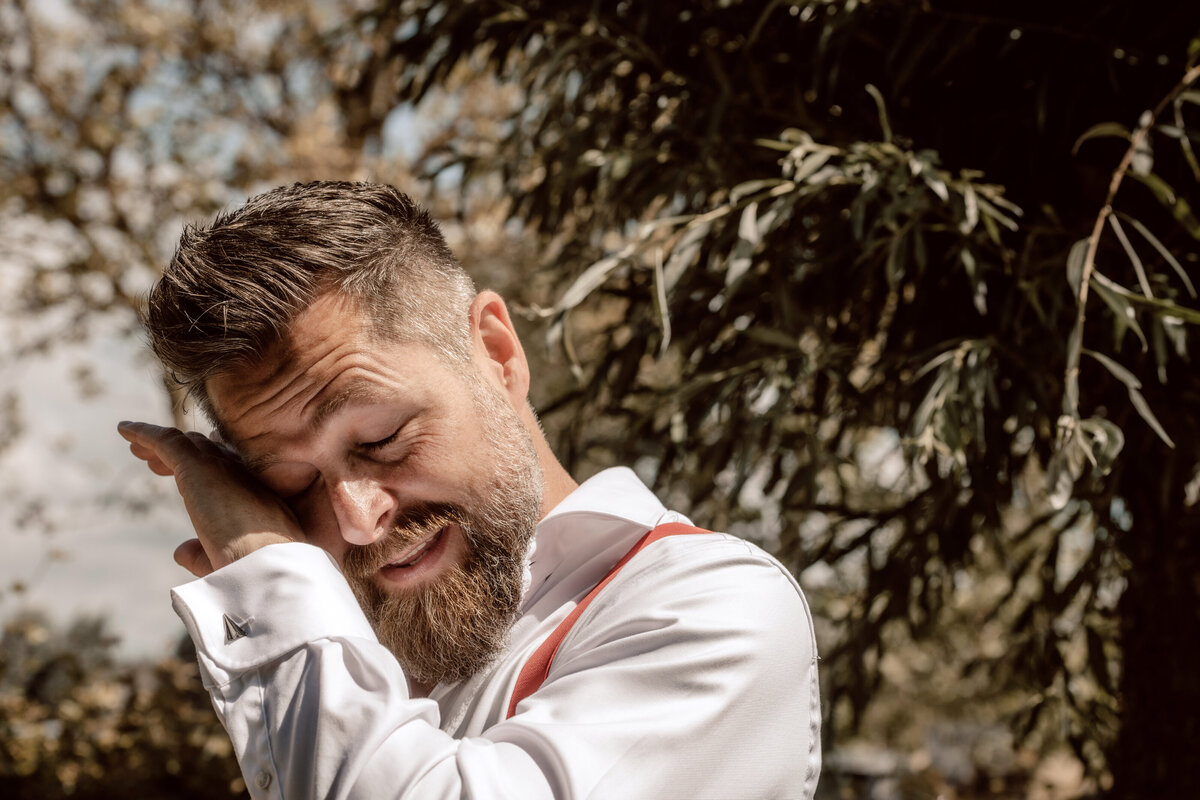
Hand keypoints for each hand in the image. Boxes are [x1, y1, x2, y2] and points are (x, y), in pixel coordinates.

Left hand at [117, 420, 301, 576]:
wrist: (267, 562)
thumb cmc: (255, 567)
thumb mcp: (229, 560)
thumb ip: (204, 553)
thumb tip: (180, 550)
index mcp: (255, 494)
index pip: (227, 471)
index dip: (204, 467)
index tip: (181, 473)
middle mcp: (241, 473)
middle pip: (206, 453)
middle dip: (182, 453)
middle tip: (154, 459)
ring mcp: (220, 466)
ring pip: (185, 444)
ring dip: (158, 444)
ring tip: (136, 447)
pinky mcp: (197, 466)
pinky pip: (166, 442)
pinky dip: (144, 433)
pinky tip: (124, 430)